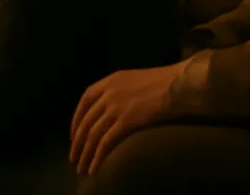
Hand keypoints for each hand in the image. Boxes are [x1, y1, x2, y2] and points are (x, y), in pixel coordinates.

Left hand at [69, 61, 187, 175]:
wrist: (176, 85)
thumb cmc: (161, 82)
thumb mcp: (132, 80)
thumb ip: (118, 90)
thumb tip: (111, 108)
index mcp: (109, 81)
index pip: (84, 101)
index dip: (76, 120)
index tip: (74, 136)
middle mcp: (108, 93)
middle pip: (85, 121)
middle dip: (77, 143)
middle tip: (74, 159)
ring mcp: (115, 106)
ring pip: (92, 134)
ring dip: (85, 154)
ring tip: (82, 169)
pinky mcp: (126, 121)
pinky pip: (105, 143)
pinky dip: (97, 157)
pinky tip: (94, 169)